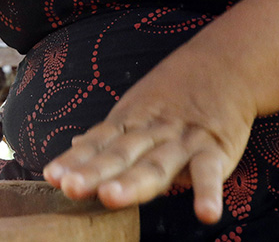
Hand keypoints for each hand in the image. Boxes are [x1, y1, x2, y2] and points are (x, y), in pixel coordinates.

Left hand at [42, 67, 254, 224]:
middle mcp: (151, 131)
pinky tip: (206, 214)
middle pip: (120, 154)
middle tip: (71, 187)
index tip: (52, 176)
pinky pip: (211, 171)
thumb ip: (109, 136)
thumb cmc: (175, 94)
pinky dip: (208, 191)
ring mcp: (183, 140)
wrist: (226, 64)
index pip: (98, 143)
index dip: (75, 160)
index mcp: (129, 123)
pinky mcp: (216, 148)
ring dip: (135, 181)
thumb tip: (74, 148)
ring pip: (156, 163)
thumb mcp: (137, 109)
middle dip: (94, 171)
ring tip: (112, 198)